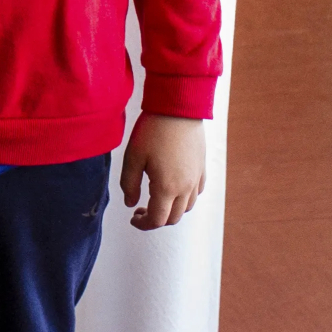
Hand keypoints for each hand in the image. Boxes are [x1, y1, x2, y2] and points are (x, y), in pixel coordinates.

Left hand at [121, 115, 206, 229]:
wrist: (178, 107)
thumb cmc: (153, 130)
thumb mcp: (133, 157)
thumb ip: (129, 184)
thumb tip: (131, 204)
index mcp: (167, 188)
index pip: (157, 220)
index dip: (144, 224)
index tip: (133, 218)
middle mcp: (185, 187)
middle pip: (174, 218)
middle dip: (156, 220)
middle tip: (141, 210)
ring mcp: (196, 178)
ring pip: (187, 207)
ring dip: (171, 210)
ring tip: (156, 199)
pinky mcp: (202, 167)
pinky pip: (196, 192)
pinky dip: (185, 198)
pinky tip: (173, 188)